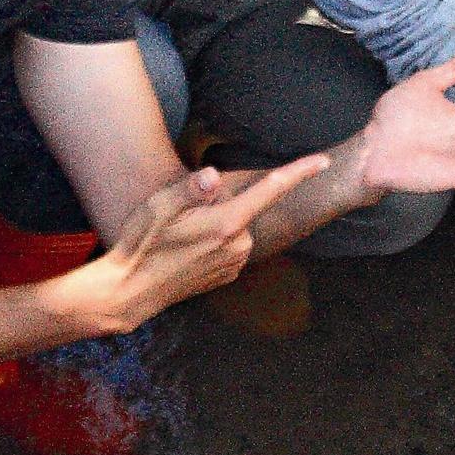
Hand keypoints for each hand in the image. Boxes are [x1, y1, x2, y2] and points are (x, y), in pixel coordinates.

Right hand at [78, 158, 328, 331]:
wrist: (131, 292)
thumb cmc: (142, 245)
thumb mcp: (159, 207)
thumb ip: (191, 189)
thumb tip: (215, 175)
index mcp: (226, 225)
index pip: (271, 191)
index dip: (299, 173)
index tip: (323, 163)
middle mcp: (239, 245)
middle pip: (241, 205)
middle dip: (218, 202)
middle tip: (181, 217)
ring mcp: (235, 263)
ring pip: (234, 225)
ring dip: (214, 222)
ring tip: (179, 237)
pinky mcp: (228, 274)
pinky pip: (228, 244)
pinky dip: (212, 240)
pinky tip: (186, 250)